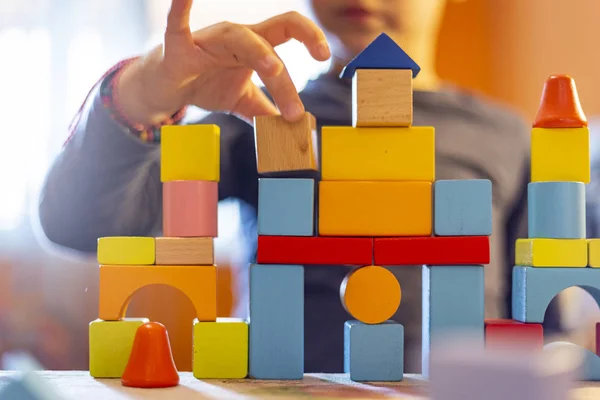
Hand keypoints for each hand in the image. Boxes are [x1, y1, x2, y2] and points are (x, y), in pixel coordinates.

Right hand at [117, 0, 330, 125]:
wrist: (167, 91)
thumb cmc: (206, 85)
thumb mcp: (242, 101)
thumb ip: (266, 112)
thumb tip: (292, 127)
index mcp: (254, 47)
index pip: (288, 32)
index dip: (310, 37)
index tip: (325, 57)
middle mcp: (235, 38)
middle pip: (270, 40)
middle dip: (293, 55)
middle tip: (312, 76)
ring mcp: (208, 40)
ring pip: (238, 38)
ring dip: (259, 53)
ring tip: (274, 70)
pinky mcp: (179, 47)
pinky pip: (177, 23)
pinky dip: (181, 7)